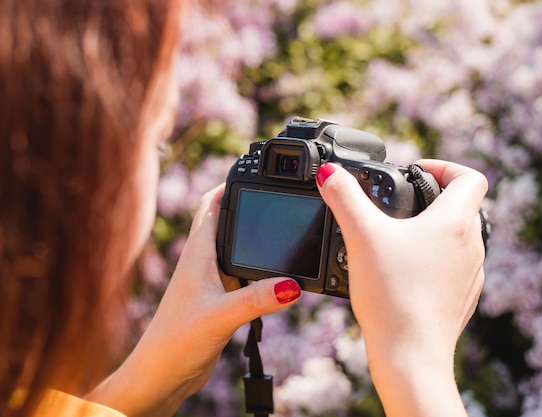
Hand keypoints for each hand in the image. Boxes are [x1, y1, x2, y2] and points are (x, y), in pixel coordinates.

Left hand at [87, 184, 300, 416]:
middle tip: (276, 197)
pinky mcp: (219, 300)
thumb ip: (257, 299)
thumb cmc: (175, 341)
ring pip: (236, 249)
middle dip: (248, 207)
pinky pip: (243, 275)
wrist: (161, 374)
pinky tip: (276, 279)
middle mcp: (203, 263)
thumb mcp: (220, 316)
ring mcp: (211, 281)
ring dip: (254, 239)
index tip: (252, 172)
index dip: (228, 184)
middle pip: (227, 222)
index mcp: (198, 254)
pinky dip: (260, 269)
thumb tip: (293, 285)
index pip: (211, 205)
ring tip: (282, 231)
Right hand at [316, 159, 487, 416]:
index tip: (417, 172)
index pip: (470, 177)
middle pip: (464, 206)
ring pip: (460, 238)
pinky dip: (435, 261)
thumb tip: (329, 172)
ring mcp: (471, 275)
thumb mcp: (361, 236)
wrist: (411, 356)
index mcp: (455, 222)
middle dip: (434, 198)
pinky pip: (455, 268)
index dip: (445, 166)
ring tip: (400, 238)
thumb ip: (343, 197)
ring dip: (435, 231)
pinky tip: (406, 273)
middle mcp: (472, 246)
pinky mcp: (462, 299)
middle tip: (401, 204)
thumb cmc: (392, 296)